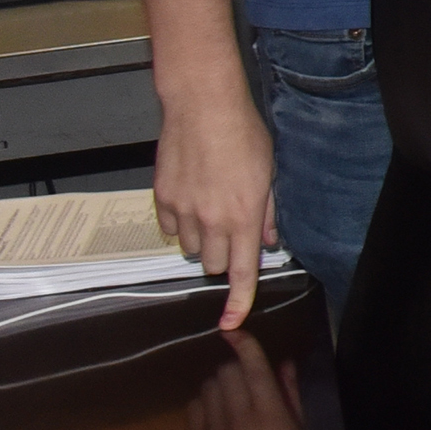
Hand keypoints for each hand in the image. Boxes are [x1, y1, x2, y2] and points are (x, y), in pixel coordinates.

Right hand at [154, 84, 276, 333]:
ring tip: (210, 209)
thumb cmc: (243, 135)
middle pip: (211, 265)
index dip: (237, 301)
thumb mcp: (269, 173)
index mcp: (244, 216)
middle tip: (230, 231)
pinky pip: (168, 230)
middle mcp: (211, 220)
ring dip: (200, 240)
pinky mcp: (161, 199)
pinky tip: (189, 200)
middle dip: (222, 256)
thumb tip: (269, 242)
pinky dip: (178, 224)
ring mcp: (182, 211)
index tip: (231, 322)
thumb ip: (269, 212)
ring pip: (189, 249)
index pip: (241, 271)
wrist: (202, 107)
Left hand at [187, 343, 313, 429]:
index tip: (236, 329)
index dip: (245, 345)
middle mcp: (238, 422)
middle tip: (247, 374)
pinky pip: (195, 410)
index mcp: (270, 419)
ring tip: (232, 394)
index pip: (253, 370)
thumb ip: (291, 397)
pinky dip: (206, 403)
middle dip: (236, 366)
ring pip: (208, 389)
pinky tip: (218, 412)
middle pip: (226, 374)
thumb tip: (283, 363)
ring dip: (220, 384)